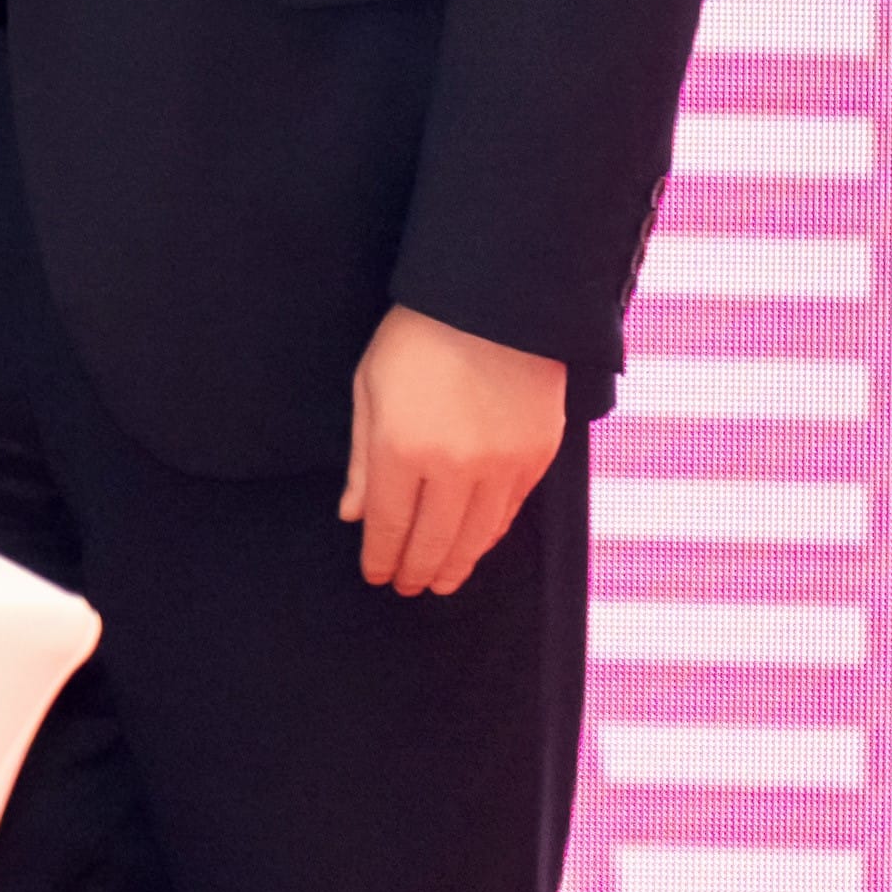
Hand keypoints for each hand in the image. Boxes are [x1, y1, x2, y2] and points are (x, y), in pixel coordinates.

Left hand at [339, 303, 568, 597]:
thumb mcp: (369, 390)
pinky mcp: (537, 456)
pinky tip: (476, 545)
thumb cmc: (417, 339)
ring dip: (457, 564)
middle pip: (434, 540)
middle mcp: (456, 467)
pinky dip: (490, 536)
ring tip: (441, 581)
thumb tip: (354, 516)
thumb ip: (363, 461)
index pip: (390, 525)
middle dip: (417, 570)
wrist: (495, 303)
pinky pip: (510, 512)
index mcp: (404, 449)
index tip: (376, 576)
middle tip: (407, 588)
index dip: (382, 557)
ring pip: (477, 536)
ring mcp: (502, 465)